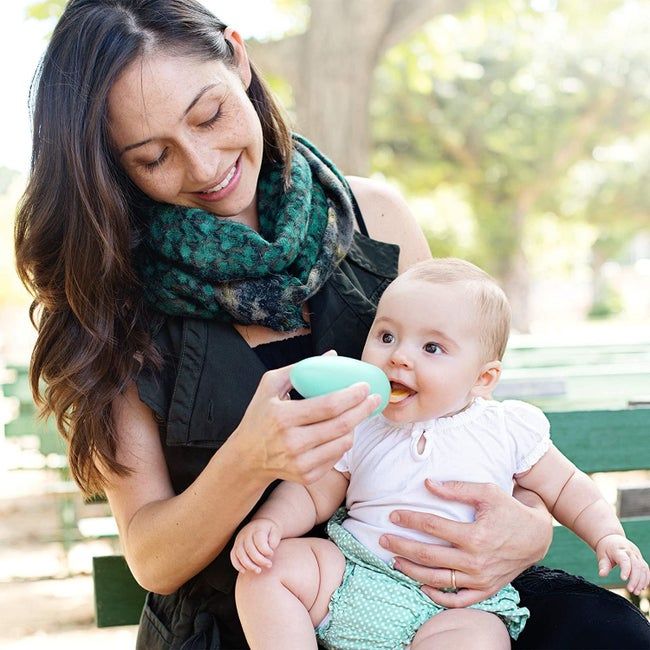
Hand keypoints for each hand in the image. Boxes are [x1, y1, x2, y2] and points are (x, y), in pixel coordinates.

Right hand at [230, 518, 280, 573]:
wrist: (260, 524)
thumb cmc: (269, 530)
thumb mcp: (275, 531)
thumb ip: (274, 541)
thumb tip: (269, 552)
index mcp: (257, 529)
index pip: (259, 542)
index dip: (266, 551)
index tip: (272, 553)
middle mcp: (246, 534)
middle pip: (250, 549)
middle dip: (259, 560)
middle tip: (269, 565)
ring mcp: (239, 539)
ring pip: (240, 554)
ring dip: (249, 565)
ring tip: (258, 570)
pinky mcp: (235, 545)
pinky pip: (233, 556)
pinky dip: (237, 565)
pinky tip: (245, 570)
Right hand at [233, 358, 380, 484]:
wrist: (246, 458)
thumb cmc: (260, 417)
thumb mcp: (269, 386)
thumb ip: (299, 369)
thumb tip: (332, 356)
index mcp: (283, 417)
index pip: (328, 406)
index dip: (351, 395)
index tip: (364, 386)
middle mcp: (292, 442)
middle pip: (341, 425)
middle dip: (363, 410)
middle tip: (374, 398)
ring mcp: (300, 462)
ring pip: (343, 443)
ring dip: (355, 426)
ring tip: (355, 414)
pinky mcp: (307, 476)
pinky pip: (337, 456)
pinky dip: (342, 442)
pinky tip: (339, 432)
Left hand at [378, 480, 552, 606]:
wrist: (537, 537)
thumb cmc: (509, 509)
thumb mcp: (487, 492)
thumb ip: (456, 488)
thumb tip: (427, 483)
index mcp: (475, 535)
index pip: (432, 527)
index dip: (410, 519)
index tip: (393, 515)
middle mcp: (475, 561)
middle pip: (429, 555)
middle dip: (402, 546)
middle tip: (383, 539)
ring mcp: (480, 579)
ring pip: (438, 580)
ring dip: (412, 571)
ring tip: (395, 561)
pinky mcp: (485, 590)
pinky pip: (458, 601)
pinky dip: (438, 597)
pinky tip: (422, 586)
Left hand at [596, 534, 649, 594]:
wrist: (612, 539)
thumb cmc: (606, 549)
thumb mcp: (602, 555)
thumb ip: (603, 565)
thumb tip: (602, 575)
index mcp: (618, 550)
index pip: (624, 560)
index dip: (626, 569)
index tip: (623, 579)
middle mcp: (630, 552)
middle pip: (636, 565)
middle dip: (635, 579)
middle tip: (630, 590)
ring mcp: (637, 555)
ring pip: (643, 568)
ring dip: (641, 581)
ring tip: (636, 592)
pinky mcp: (640, 559)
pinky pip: (646, 569)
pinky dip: (646, 579)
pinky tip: (642, 587)